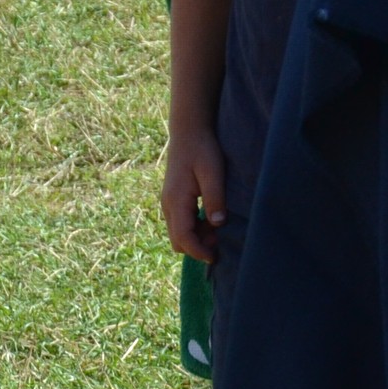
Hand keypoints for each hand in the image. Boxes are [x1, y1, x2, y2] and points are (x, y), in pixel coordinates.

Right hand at [161, 122, 228, 261]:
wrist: (188, 131)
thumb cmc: (202, 148)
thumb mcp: (212, 171)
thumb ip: (214, 197)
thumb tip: (218, 224)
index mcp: (176, 200)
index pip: (183, 237)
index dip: (198, 251)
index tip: (215, 257)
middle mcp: (168, 204)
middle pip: (178, 240)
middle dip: (197, 248)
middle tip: (219, 242)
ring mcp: (168, 202)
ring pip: (178, 233)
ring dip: (196, 238)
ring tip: (218, 230)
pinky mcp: (173, 199)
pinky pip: (180, 223)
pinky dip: (194, 229)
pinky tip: (210, 220)